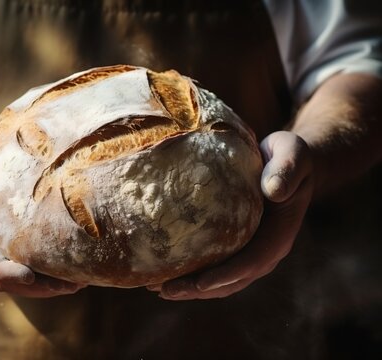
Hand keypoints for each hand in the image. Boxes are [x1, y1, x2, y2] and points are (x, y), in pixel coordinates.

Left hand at [148, 131, 314, 299]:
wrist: (287, 162)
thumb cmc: (288, 156)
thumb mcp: (292, 155)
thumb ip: (286, 171)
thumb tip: (274, 191)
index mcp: (279, 234)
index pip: (253, 262)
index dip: (226, 276)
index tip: (200, 283)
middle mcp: (266, 250)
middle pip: (232, 280)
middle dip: (199, 289)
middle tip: (165, 291)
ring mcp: (251, 251)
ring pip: (221, 280)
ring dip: (191, 287)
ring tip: (158, 288)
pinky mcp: (237, 245)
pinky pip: (215, 265)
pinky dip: (192, 273)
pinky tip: (167, 272)